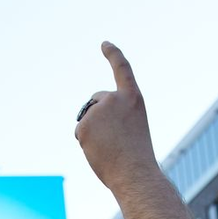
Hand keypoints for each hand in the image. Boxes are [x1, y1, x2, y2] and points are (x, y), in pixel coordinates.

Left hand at [75, 42, 158, 193]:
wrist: (134, 174)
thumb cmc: (137, 158)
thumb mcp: (132, 130)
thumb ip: (115, 119)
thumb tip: (86, 126)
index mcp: (133, 98)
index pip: (122, 69)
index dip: (113, 55)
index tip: (105, 44)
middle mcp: (114, 99)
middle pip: (96, 100)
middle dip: (98, 116)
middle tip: (113, 139)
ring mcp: (98, 111)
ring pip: (88, 119)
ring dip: (93, 133)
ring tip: (110, 149)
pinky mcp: (84, 125)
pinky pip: (80, 132)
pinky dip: (86, 143)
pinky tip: (99, 152)